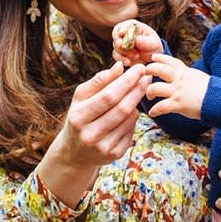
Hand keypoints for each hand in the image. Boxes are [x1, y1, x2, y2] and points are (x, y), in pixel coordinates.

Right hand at [38, 61, 148, 206]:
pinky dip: (133, 118)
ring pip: (129, 119)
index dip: (127, 81)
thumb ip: (99, 81)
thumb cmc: (79, 116)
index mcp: (78, 117)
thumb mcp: (81, 97)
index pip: (108, 96)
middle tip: (146, 77)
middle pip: (122, 108)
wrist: (74, 152)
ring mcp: (103, 148)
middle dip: (137, 90)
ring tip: (136, 92)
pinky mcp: (114, 155)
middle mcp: (90, 135)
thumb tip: (120, 66)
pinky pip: (131, 131)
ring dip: (136, 103)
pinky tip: (130, 112)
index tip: (139, 68)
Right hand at [112, 19, 162, 65]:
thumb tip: (137, 40)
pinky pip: (116, 56)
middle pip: (116, 38)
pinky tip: (129, 62)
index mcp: (131, 26)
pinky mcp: (120, 53)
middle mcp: (123, 34)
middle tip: (134, 52)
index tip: (121, 34)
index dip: (121, 30)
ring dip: (124, 54)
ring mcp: (120, 44)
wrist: (153, 55)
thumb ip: (145, 41)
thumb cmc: (153, 45)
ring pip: (116, 48)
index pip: (122, 26)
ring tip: (137, 56)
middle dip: (123, 46)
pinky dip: (122, 60)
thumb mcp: (153, 42)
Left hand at [144, 52, 208, 119]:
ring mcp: (177, 92)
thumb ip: (187, 75)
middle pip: (158, 69)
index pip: (170, 61)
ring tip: (149, 96)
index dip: (160, 58)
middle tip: (145, 74)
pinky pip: (161, 107)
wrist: (219, 99)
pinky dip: (155, 110)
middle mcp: (179, 80)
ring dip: (149, 92)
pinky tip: (153, 113)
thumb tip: (182, 74)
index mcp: (184, 72)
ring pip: (155, 88)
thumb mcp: (198, 76)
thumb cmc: (211, 90)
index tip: (153, 57)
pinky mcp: (177, 104)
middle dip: (149, 70)